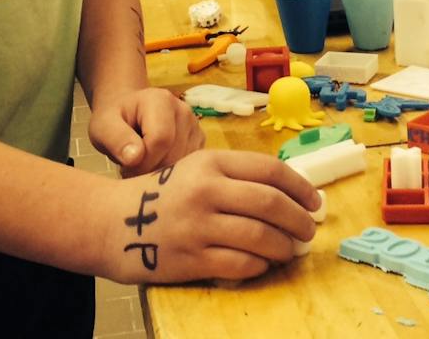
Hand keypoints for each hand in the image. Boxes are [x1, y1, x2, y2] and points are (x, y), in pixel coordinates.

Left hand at [88, 87, 204, 176]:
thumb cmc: (114, 120)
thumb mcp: (103, 127)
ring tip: (143, 165)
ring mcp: (195, 125)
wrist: (128, 114)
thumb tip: (135, 157)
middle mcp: (184, 110)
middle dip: (151, 170)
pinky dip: (172, 172)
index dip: (143, 161)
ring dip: (161, 172)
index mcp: (160, 100)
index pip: (160, 139)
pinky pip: (189, 165)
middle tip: (132, 170)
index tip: (126, 167)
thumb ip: (116, 139)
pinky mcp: (199, 140)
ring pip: (184, 163)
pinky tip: (156, 164)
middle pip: (174, 153)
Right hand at [101, 149, 319, 283]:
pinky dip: (259, 265)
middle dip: (299, 219)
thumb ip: (236, 176)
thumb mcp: (196, 170)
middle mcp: (206, 190)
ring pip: (260, 236)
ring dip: (284, 246)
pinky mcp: (191, 259)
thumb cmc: (164, 195)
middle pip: (270, 204)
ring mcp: (198, 226)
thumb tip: (290, 194)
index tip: (315, 200)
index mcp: (211, 163)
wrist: (113, 223)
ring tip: (290, 250)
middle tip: (308, 230)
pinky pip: (240, 264)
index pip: (269, 170)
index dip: (300, 187)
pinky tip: (263, 263)